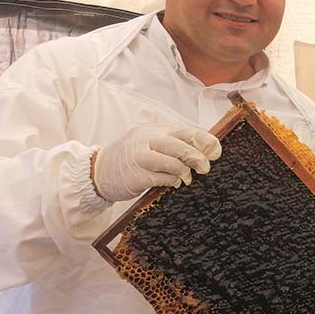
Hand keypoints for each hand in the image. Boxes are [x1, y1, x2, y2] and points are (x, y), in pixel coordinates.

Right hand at [92, 126, 221, 201]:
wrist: (98, 172)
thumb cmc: (129, 158)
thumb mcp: (149, 143)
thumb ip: (171, 144)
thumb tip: (203, 151)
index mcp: (154, 130)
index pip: (185, 131)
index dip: (204, 141)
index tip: (216, 151)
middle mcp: (147, 139)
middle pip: (181, 145)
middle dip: (198, 157)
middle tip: (205, 168)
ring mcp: (140, 156)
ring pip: (173, 162)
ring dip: (184, 172)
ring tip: (185, 178)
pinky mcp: (136, 175)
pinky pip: (162, 178)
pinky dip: (172, 181)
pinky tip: (173, 183)